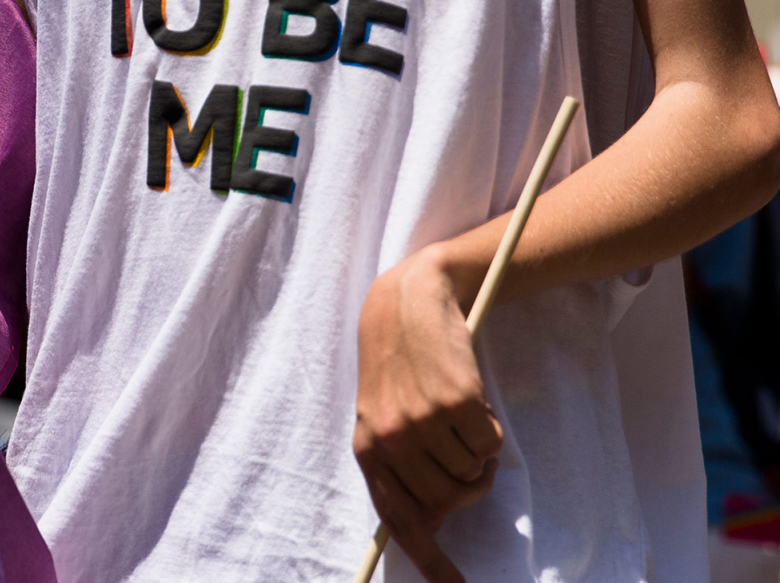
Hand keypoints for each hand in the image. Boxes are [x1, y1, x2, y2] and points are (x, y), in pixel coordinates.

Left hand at [352, 246, 502, 582]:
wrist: (406, 302)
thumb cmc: (397, 363)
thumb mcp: (381, 414)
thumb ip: (398, 464)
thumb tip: (432, 519)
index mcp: (368, 449)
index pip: (400, 519)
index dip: (430, 560)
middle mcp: (391, 441)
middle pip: (449, 503)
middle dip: (469, 488)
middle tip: (467, 455)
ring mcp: (423, 423)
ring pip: (474, 475)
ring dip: (478, 454)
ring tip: (460, 417)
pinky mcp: (455, 403)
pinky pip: (491, 445)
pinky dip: (490, 430)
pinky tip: (470, 399)